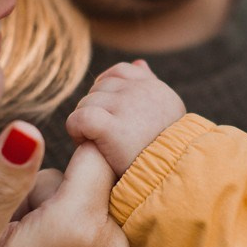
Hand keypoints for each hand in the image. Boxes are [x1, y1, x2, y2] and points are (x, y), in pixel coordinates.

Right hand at [0, 122, 139, 246]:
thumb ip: (1, 179)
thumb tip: (27, 128)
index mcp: (79, 227)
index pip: (94, 152)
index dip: (56, 160)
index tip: (25, 192)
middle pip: (101, 184)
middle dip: (60, 195)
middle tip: (18, 235)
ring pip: (107, 215)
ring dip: (74, 224)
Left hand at [66, 59, 185, 174]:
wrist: (169, 182)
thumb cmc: (165, 157)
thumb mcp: (165, 117)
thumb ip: (150, 89)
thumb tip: (139, 64)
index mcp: (157, 90)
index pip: (121, 71)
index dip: (107, 92)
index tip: (109, 115)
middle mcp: (144, 92)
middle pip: (100, 88)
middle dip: (96, 110)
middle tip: (104, 137)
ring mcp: (127, 106)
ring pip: (86, 103)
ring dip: (86, 124)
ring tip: (99, 145)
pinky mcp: (111, 126)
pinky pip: (79, 118)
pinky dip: (76, 131)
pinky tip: (86, 144)